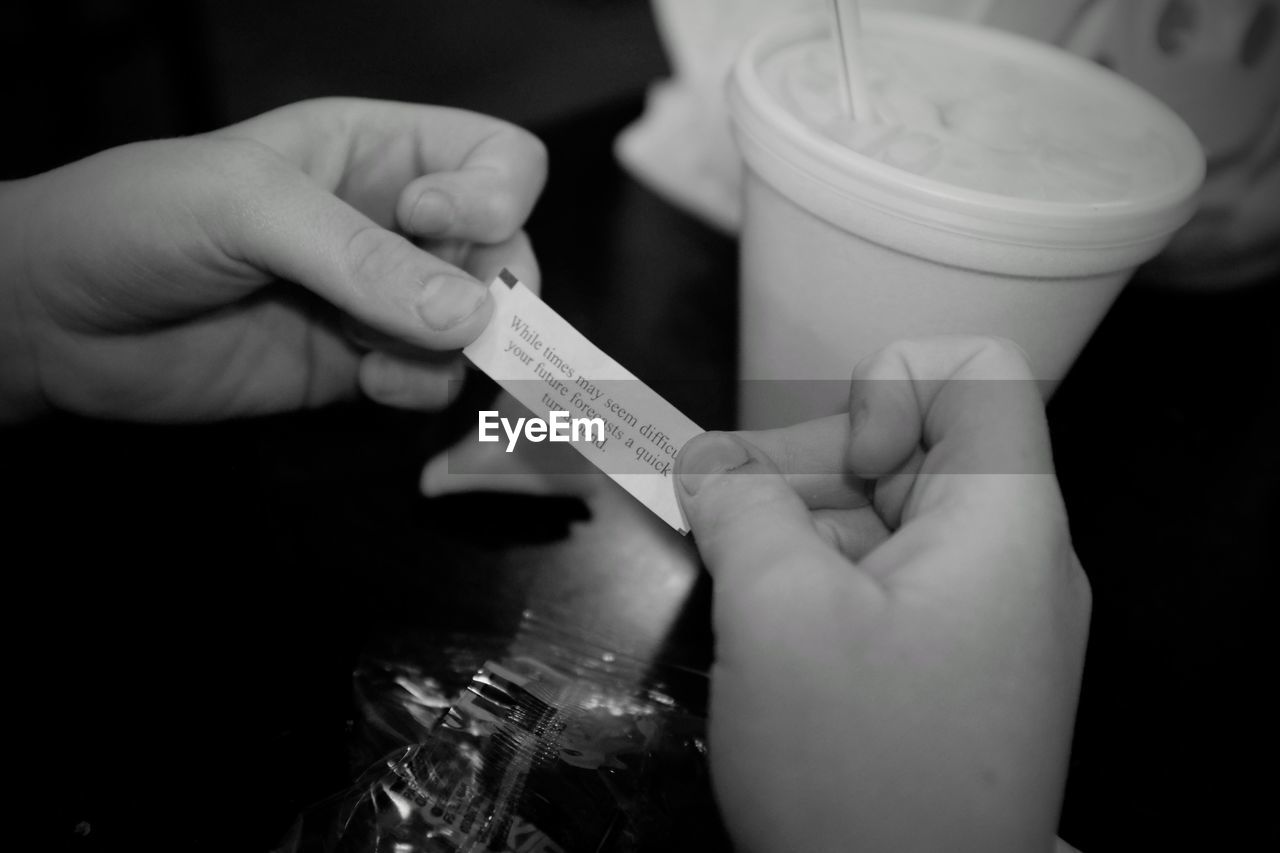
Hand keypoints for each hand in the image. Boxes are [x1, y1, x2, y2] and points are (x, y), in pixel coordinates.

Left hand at [0, 98, 545, 420]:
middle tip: (443, 322)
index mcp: (375, 151)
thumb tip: (473, 317)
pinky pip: (434, 381)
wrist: (55, 320)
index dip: (494, 196)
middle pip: (507, 252)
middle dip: (491, 291)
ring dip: (451, 349)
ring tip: (374, 354)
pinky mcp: (361, 367)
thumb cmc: (135, 221)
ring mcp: (380, 301)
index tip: (427, 223)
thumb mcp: (248, 208)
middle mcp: (393, 224)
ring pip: (481, 328)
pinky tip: (366, 383)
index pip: (496, 159)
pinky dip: (420, 388)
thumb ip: (361, 259)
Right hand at [675, 338, 1089, 852]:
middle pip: (913, 445)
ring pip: (888, 516)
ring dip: (799, 518)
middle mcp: (1011, 558)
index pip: (977, 372)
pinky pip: (886, 582)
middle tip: (714, 500)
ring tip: (724, 555)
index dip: (889, 382)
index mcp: (1003, 522)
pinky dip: (819, 575)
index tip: (831, 462)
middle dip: (806, 457)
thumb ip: (740, 506)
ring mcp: (984, 618)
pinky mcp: (953, 666)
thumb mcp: (778, 614)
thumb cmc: (858, 768)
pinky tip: (760, 607)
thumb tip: (706, 461)